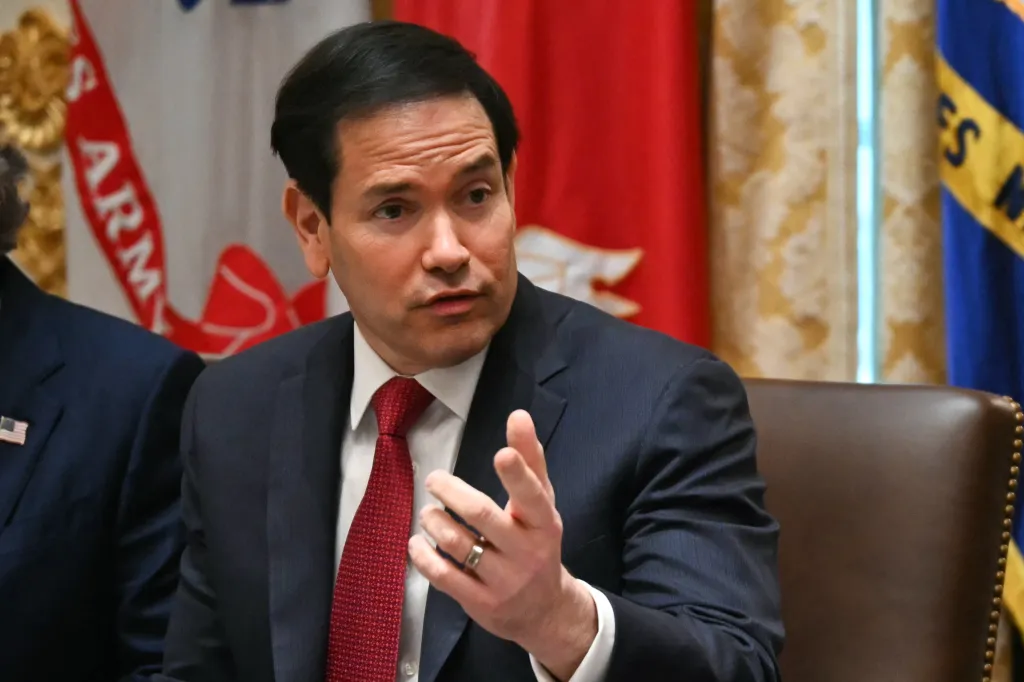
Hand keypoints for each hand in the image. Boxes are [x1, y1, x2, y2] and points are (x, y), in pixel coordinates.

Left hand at [408, 409, 597, 679]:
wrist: (545, 610)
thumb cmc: (538, 542)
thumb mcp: (543, 503)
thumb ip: (530, 459)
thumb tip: (518, 415)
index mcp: (544, 523)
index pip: (532, 496)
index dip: (517, 474)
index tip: (501, 453)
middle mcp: (526, 552)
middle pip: (483, 516)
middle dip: (452, 492)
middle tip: (434, 479)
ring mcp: (504, 581)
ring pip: (458, 544)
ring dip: (435, 522)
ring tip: (428, 512)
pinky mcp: (482, 603)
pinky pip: (445, 577)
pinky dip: (424, 556)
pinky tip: (417, 542)